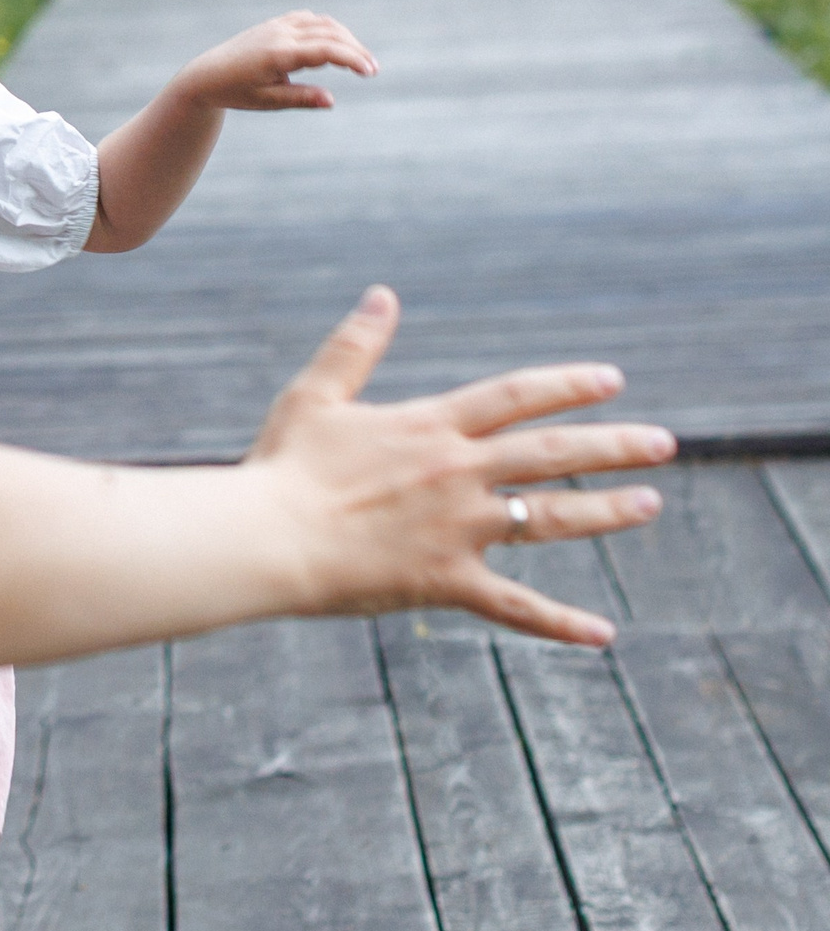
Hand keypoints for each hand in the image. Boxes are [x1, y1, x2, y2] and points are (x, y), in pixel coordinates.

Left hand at [173, 10, 376, 110]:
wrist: (206, 76)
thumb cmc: (236, 92)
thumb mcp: (267, 101)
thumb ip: (300, 99)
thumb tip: (331, 100)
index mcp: (278, 54)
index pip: (326, 50)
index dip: (352, 59)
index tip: (371, 72)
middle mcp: (280, 34)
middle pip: (330, 33)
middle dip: (355, 50)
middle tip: (372, 70)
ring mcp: (277, 26)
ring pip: (322, 23)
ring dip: (344, 37)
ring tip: (358, 60)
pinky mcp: (275, 24)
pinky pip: (308, 19)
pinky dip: (327, 28)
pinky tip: (335, 44)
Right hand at [248, 288, 670, 645]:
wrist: (266, 537)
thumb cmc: (282, 466)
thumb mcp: (315, 396)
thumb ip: (354, 346)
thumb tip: (383, 296)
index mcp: (430, 427)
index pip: (516, 396)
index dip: (566, 385)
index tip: (611, 381)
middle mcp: (457, 473)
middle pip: (552, 454)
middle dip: (614, 446)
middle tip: (663, 443)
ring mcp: (457, 529)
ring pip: (548, 519)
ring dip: (604, 512)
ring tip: (649, 505)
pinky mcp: (447, 580)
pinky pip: (515, 606)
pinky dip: (560, 623)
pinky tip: (602, 634)